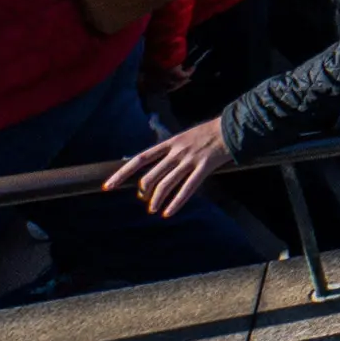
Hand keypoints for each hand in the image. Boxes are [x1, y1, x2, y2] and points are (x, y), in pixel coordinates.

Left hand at [105, 116, 233, 216]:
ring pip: (166, 184)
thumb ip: (169, 151)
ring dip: (156, 200)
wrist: (232, 128)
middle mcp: (176, 152)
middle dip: (144, 192)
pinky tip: (169, 212)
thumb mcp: (183, 137)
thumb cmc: (207, 134)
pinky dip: (176, 203)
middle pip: (152, 176)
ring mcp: (190, 160)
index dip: (122, 173)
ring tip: (153, 210)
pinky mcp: (203, 167)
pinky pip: (187, 188)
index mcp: (169, 143)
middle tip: (145, 200)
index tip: (108, 186)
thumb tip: (153, 165)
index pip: (140, 159)